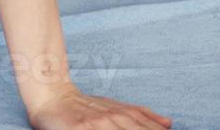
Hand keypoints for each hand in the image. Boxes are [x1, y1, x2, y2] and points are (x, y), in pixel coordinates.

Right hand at [27, 87, 172, 128]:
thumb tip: (169, 123)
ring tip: (117, 129)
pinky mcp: (82, 129)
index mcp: (125, 113)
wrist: (50, 93)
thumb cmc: (83, 104)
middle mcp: (114, 119)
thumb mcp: (114, 105)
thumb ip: (141, 114)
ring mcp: (98, 125)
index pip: (150, 129)